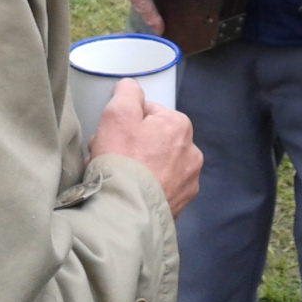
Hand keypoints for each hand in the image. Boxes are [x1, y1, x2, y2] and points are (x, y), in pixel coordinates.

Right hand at [91, 79, 202, 216]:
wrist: (127, 215)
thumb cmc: (123, 163)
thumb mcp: (118, 114)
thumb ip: (127, 93)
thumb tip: (130, 86)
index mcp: (180, 126)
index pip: (147, 113)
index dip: (124, 123)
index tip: (111, 136)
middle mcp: (191, 152)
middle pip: (151, 140)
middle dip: (130, 146)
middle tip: (110, 158)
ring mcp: (188, 181)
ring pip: (155, 165)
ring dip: (137, 168)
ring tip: (117, 179)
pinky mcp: (180, 204)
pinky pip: (158, 188)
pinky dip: (144, 189)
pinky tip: (128, 193)